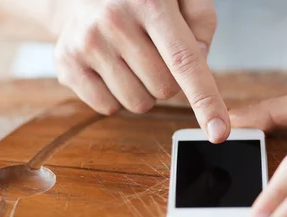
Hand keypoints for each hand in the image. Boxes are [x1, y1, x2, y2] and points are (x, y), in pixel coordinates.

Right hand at [52, 0, 228, 142]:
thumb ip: (201, 20)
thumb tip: (200, 59)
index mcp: (150, 2)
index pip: (185, 62)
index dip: (206, 101)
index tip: (219, 133)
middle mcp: (115, 22)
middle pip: (166, 90)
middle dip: (168, 79)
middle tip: (153, 51)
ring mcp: (87, 44)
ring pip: (139, 104)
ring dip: (143, 89)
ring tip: (130, 57)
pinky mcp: (67, 64)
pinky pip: (110, 108)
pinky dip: (117, 95)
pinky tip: (110, 66)